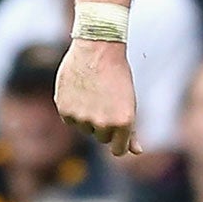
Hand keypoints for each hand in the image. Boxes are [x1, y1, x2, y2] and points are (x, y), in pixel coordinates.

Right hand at [55, 39, 141, 155]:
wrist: (97, 50)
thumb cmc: (117, 75)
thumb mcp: (129, 103)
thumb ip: (130, 130)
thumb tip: (136, 151)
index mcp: (123, 122)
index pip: (118, 150)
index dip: (118, 143)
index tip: (117, 136)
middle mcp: (103, 124)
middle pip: (102, 138)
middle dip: (104, 125)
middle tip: (106, 101)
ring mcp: (83, 118)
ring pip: (85, 128)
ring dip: (88, 117)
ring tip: (93, 93)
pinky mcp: (65, 110)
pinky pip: (70, 120)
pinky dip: (73, 109)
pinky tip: (79, 92)